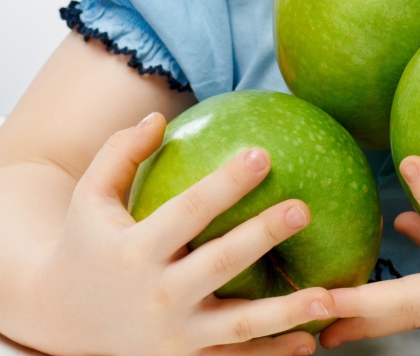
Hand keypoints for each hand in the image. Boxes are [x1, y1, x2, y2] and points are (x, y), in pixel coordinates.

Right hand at [31, 113, 334, 355]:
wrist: (60, 319)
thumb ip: (120, 153)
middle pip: (220, 263)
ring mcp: (174, 336)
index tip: (261, 154)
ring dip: (286, 312)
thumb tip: (157, 117)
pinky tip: (309, 340)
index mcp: (136, 250)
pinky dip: (272, 354)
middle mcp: (157, 295)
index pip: (188, 211)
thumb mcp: (89, 196)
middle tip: (302, 209)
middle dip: (262, 236)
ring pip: (238, 325)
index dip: (225, 183)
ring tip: (330, 297)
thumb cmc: (84, 244)